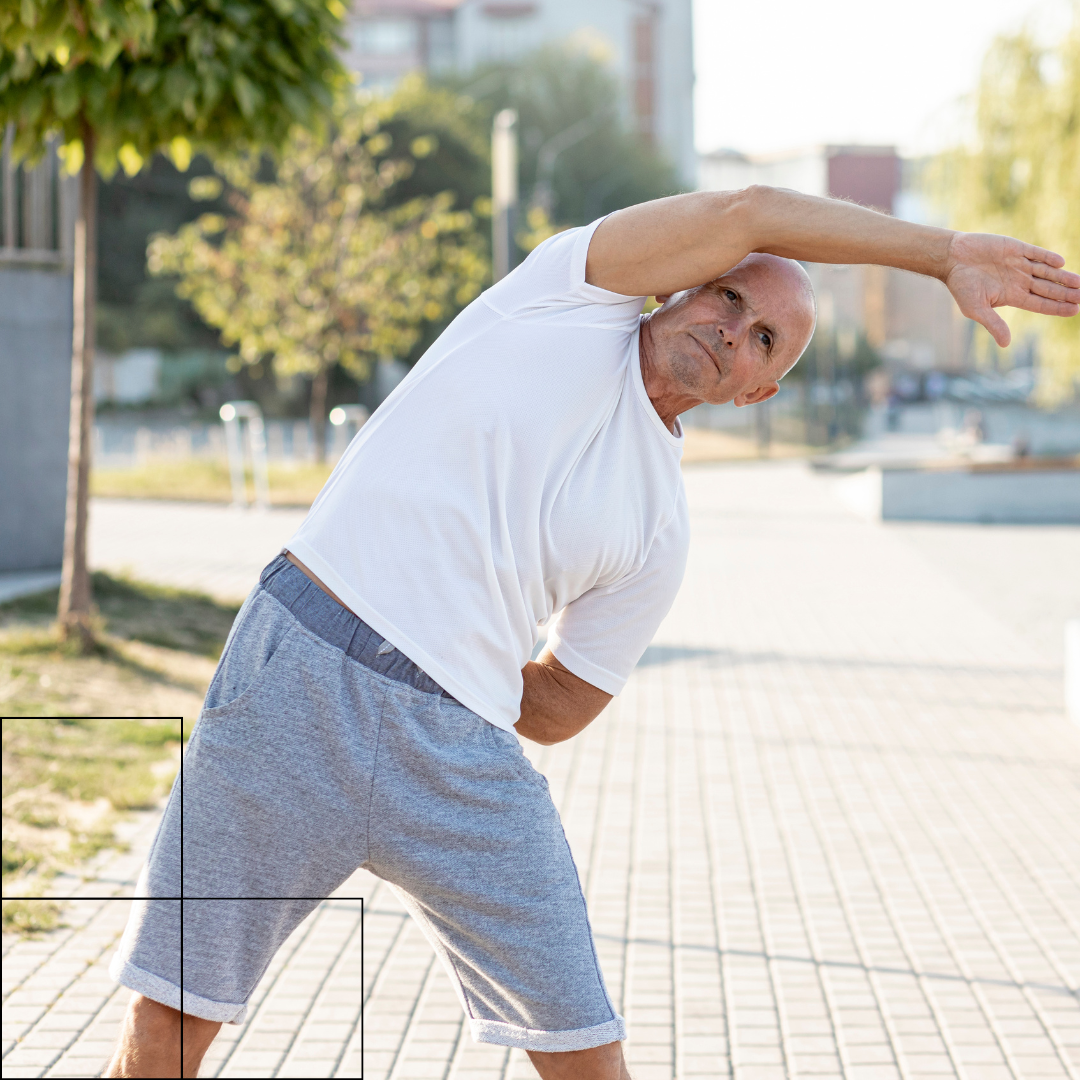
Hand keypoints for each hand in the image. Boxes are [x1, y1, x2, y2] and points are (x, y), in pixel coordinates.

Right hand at [943, 232, 1079, 346]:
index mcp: (1012, 296)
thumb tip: (1006, 344)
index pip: (1041, 304)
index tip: (1076, 310)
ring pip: (1047, 272)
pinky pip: (1036, 253)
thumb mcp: (975, 309)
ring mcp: (1019, 264)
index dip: (1058, 307)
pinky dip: (1048, 258)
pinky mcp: (1016, 248)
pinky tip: (1061, 262)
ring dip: (1064, 277)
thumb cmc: (960, 286)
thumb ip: (993, 324)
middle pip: (1049, 288)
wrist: (952, 259)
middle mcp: (1019, 281)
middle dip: (1067, 293)